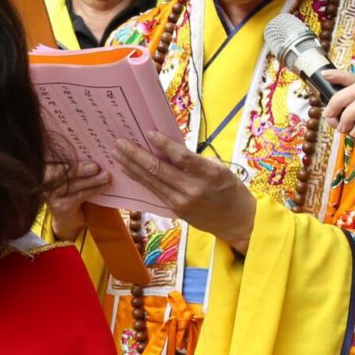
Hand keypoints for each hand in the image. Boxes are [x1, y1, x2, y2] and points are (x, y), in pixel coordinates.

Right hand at [44, 160, 108, 240]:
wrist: (68, 217)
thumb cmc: (72, 189)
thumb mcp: (74, 174)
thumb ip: (79, 163)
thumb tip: (98, 152)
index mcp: (47, 166)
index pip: (57, 158)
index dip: (69, 153)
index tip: (85, 148)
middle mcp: (45, 179)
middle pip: (62, 172)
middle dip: (79, 168)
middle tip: (95, 166)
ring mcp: (50, 194)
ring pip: (72, 185)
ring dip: (91, 180)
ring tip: (106, 176)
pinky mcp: (59, 207)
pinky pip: (78, 197)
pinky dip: (93, 190)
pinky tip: (104, 187)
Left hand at [111, 132, 257, 253]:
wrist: (238, 221)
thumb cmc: (231, 189)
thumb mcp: (220, 169)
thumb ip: (195, 160)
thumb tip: (169, 148)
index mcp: (209, 174)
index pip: (182, 157)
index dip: (164, 144)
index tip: (148, 133)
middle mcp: (193, 189)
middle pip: (159, 170)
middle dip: (136, 155)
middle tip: (120, 142)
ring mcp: (182, 202)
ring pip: (152, 181)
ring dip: (131, 166)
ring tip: (117, 153)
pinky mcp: (175, 210)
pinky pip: (154, 191)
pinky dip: (140, 179)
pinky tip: (128, 170)